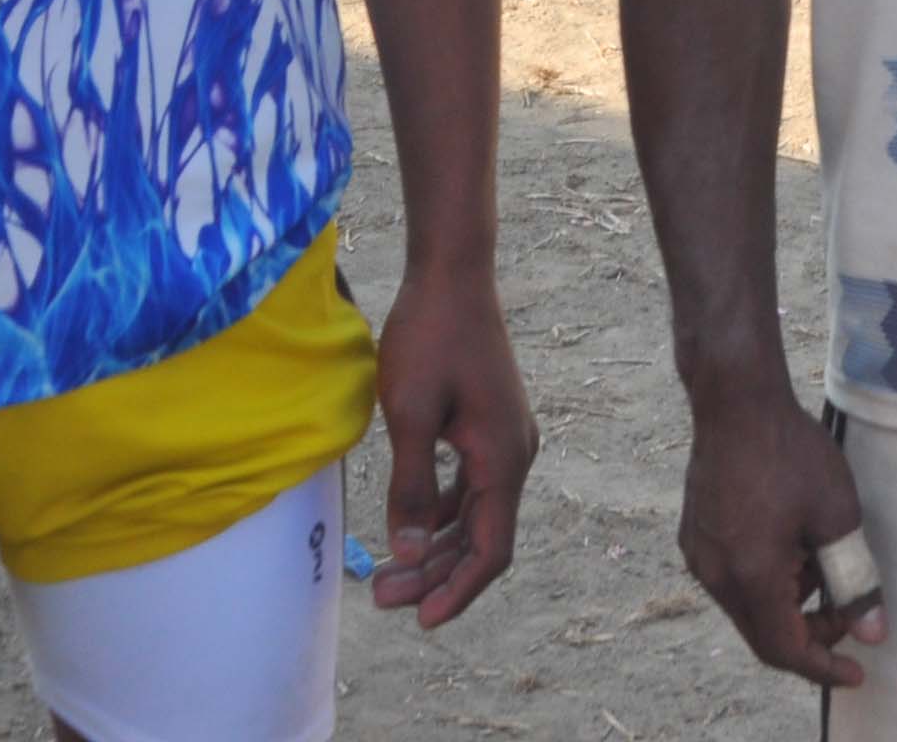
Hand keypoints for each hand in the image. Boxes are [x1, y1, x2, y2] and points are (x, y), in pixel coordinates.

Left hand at [368, 263, 534, 627]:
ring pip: (475, 515)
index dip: (457, 590)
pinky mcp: (490, 425)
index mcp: (503, 458)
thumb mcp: (410, 415)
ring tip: (387, 575)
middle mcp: (515, 455)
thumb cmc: (429, 337)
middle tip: (382, 598)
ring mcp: (505, 439)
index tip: (419, 620)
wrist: (452, 275)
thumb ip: (410, 486)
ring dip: (435, 548)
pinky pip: (470, 488)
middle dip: (435, 575)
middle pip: (482, 538)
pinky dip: (441, 514)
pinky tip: (409, 525)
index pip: (489, 549)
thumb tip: (406, 553)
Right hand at [678, 381, 883, 687]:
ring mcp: (699, 555)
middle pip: (764, 632)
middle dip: (810, 633)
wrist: (735, 400)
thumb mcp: (837, 516)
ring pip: (748, 606)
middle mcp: (716, 576)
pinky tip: (792, 543)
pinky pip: (732, 578)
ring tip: (822, 561)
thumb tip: (871, 631)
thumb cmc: (789, 452)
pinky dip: (766, 580)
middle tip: (849, 612)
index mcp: (750, 576)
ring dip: (788, 601)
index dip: (823, 667)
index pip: (786, 649)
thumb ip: (854, 579)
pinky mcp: (694, 534)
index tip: (856, 673)